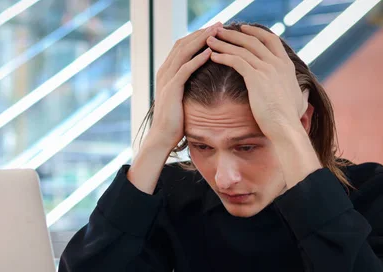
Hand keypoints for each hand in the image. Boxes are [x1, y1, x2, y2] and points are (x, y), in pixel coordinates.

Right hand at [145, 23, 219, 152]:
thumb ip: (188, 86)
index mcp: (167, 72)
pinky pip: (185, 69)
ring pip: (184, 52)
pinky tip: (210, 52)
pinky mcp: (171, 89)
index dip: (198, 35)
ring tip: (217, 32)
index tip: (215, 30)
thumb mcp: (182, 98)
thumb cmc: (175, 121)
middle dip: (202, 32)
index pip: (182, 45)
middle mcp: (165, 72)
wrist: (162, 137)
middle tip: (219, 24)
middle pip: (183, 43)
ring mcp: (166, 79)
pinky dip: (197, 59)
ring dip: (201, 40)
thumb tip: (203, 80)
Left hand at [207, 25, 320, 188]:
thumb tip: (303, 94)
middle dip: (234, 34)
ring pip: (242, 48)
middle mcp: (277, 63)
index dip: (256, 33)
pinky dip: (223, 56)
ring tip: (210, 40)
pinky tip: (212, 56)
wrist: (285, 127)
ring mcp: (267, 68)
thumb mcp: (299, 100)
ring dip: (224, 43)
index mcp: (286, 65)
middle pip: (253, 40)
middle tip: (219, 30)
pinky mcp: (255, 77)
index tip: (243, 29)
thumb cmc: (289, 119)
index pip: (271, 40)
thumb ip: (299, 93)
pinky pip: (236, 61)